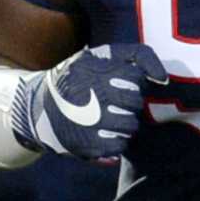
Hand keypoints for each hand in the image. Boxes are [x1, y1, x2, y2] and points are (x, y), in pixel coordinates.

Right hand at [11, 44, 167, 160]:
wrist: (36, 108)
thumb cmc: (80, 77)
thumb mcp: (101, 54)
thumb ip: (138, 55)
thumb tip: (163, 79)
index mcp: (92, 69)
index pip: (135, 77)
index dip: (134, 81)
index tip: (123, 84)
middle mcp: (88, 96)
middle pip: (134, 102)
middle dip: (130, 102)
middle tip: (117, 102)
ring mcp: (86, 123)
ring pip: (130, 125)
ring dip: (126, 122)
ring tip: (111, 117)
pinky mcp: (84, 145)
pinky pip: (119, 146)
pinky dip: (118, 140)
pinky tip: (106, 132)